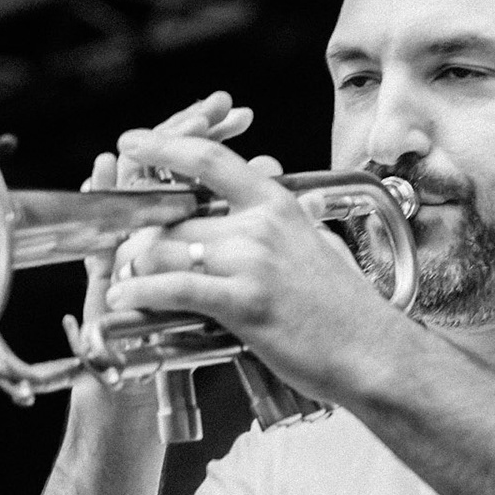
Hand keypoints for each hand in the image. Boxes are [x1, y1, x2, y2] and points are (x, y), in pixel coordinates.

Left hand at [103, 129, 399, 403]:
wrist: (373, 352)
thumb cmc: (347, 310)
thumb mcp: (317, 247)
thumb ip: (285, 227)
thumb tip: (271, 213)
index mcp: (277, 204)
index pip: (210, 161)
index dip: (166, 146)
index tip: (134, 142)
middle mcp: (261, 225)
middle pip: (174, 216)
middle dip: (137, 238)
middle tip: (120, 257)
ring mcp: (252, 262)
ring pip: (163, 250)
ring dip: (134, 269)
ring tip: (122, 285)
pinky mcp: (244, 302)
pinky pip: (174, 288)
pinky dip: (141, 294)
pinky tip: (125, 301)